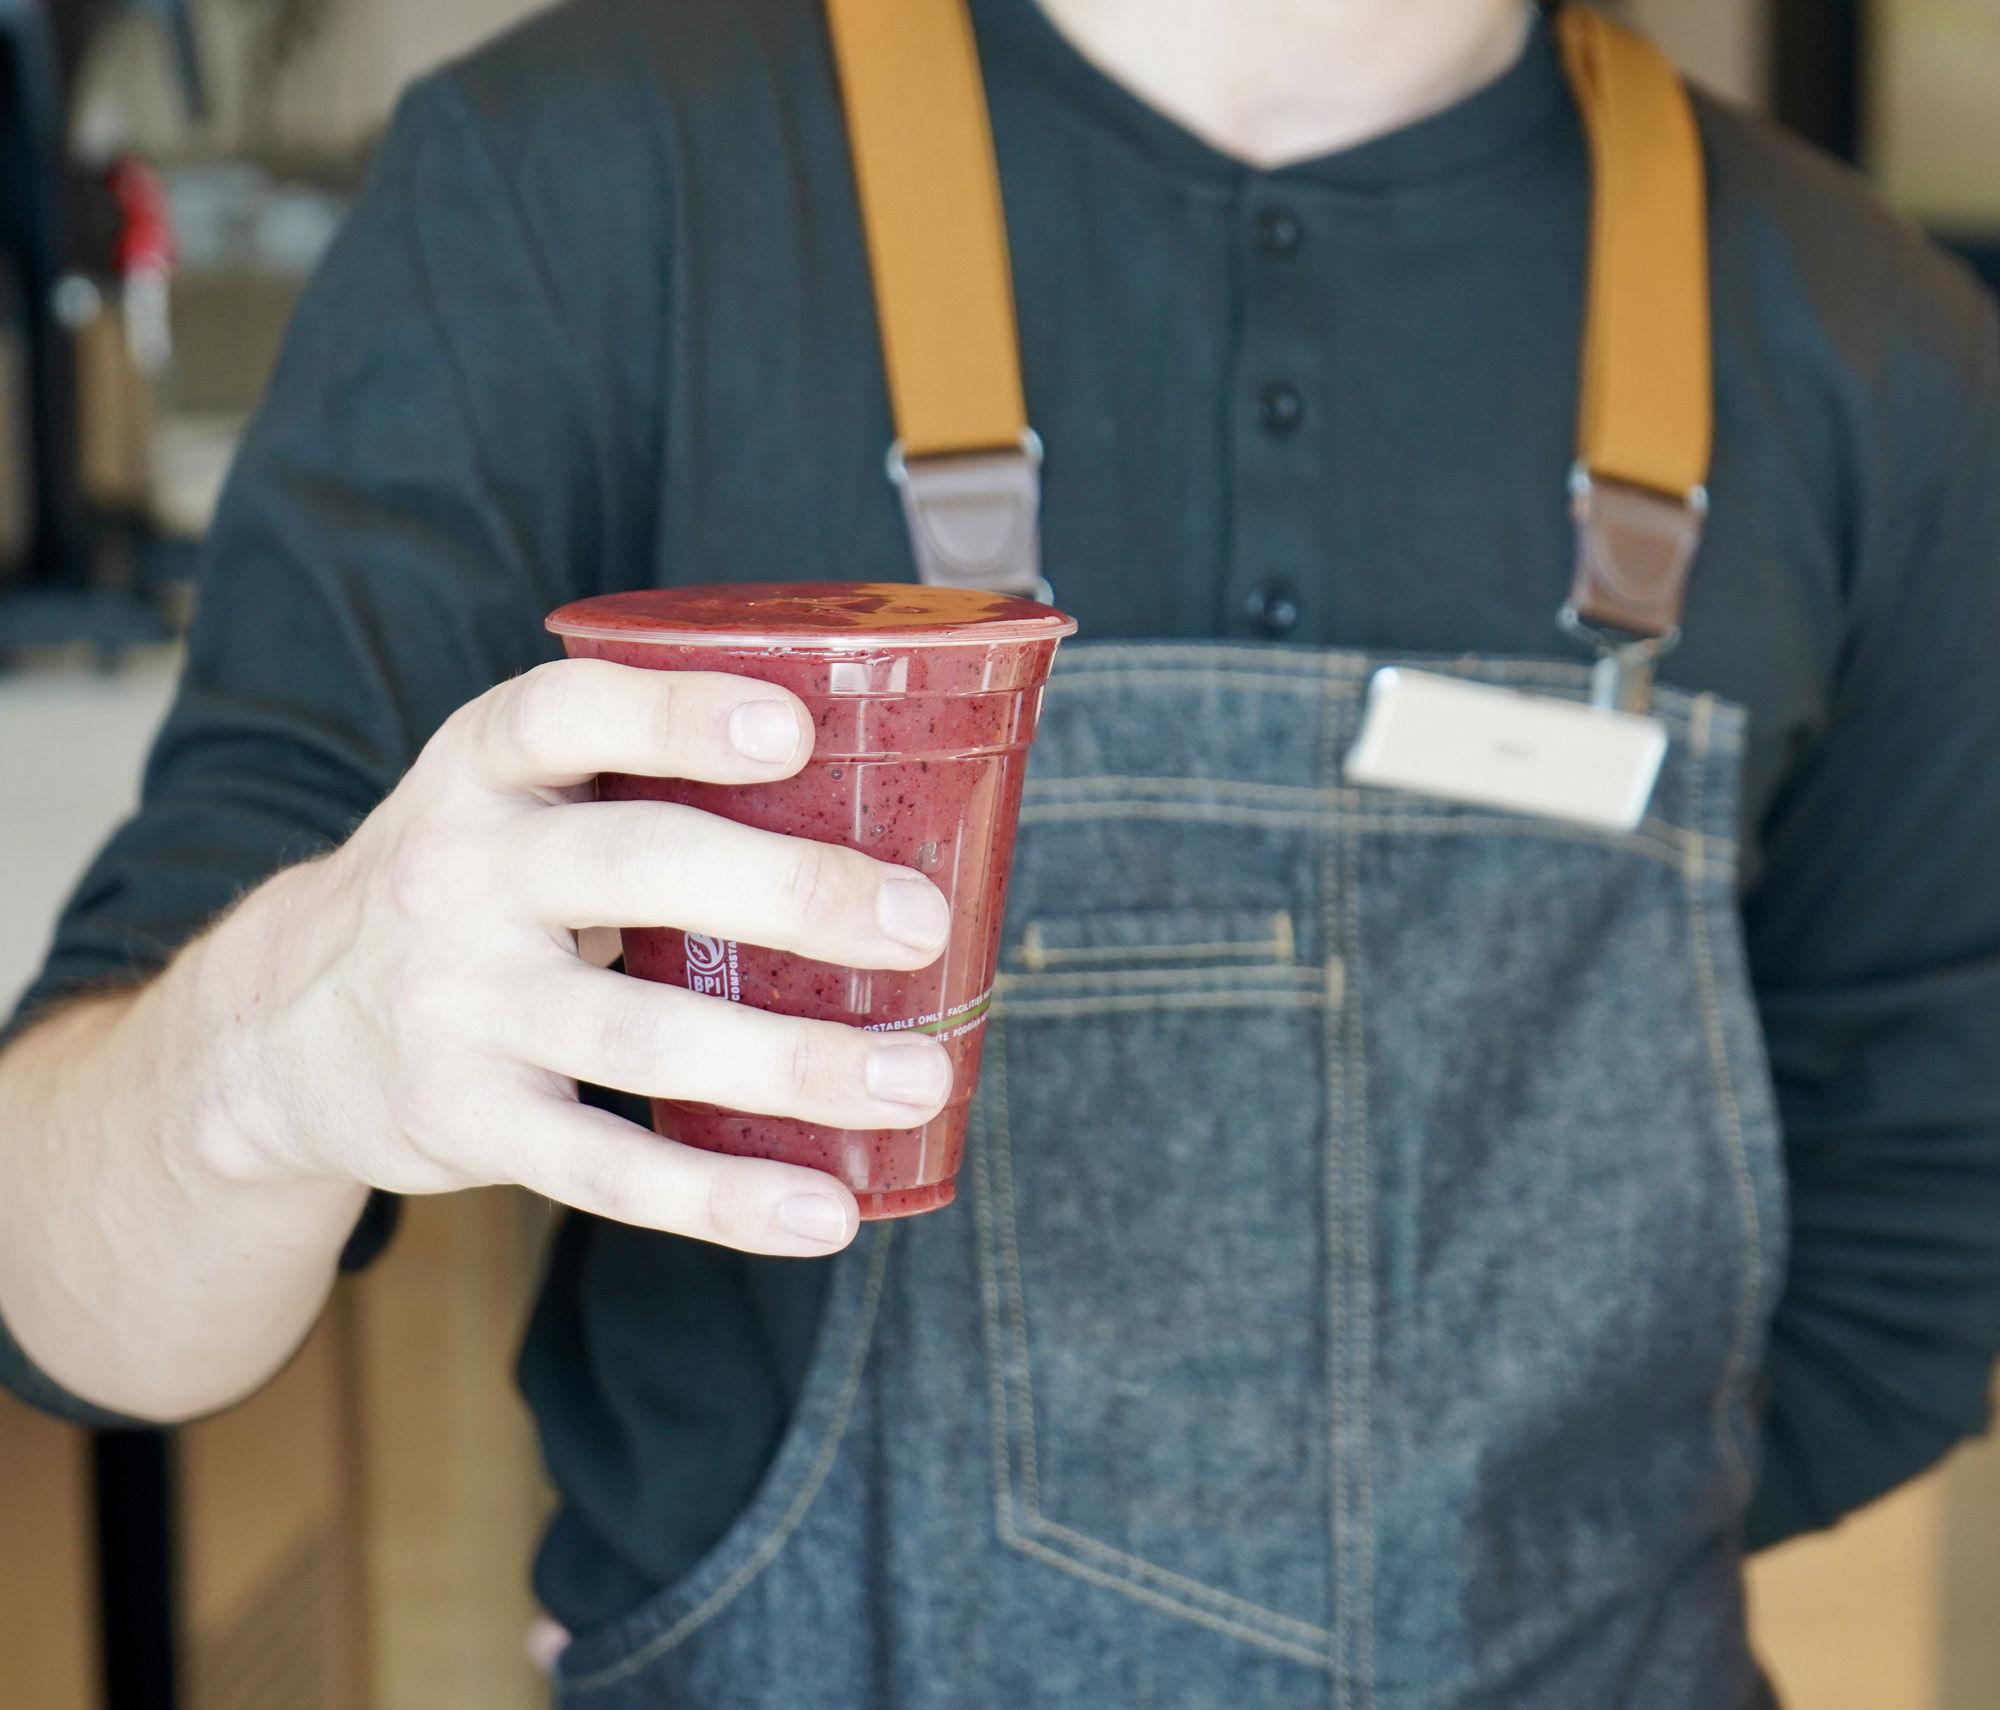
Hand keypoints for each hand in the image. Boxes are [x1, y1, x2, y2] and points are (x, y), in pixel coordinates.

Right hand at [188, 659, 952, 1255]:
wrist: (279, 1027)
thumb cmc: (469, 887)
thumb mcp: (508, 802)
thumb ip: (641, 784)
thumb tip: (886, 801)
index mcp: (481, 770)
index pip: (568, 715)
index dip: (678, 715)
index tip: (795, 731)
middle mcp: (457, 873)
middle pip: (637, 867)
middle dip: (792, 893)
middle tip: (920, 925)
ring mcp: (456, 1005)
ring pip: (642, 1035)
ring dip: (795, 1063)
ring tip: (919, 1078)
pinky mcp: (466, 1121)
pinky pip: (607, 1169)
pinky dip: (723, 1197)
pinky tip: (825, 1209)